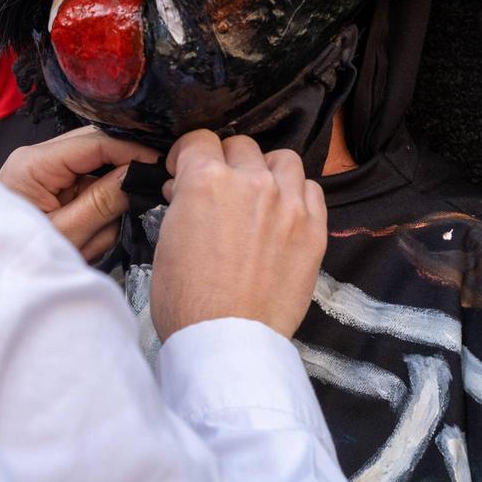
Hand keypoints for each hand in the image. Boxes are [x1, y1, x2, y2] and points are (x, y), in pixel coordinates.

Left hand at [0, 126, 160, 261]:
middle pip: (97, 150)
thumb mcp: (66, 234)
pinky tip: (84, 241)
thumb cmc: (20, 259)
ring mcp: (47, 174)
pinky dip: (96, 217)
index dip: (131, 149)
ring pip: (98, 174)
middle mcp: (39, 160)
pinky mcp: (54, 190)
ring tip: (88, 243)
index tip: (161, 163)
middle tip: (132, 207)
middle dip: (117, 183)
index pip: (95, 141)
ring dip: (105, 209)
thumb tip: (138, 173)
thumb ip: (103, 201)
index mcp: (34, 163)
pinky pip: (90, 191)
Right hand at [150, 131, 327, 341]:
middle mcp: (252, 183)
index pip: (199, 140)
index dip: (188, 154)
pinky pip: (312, 190)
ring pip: (283, 160)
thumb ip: (183, 203)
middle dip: (225, 162)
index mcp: (207, 181)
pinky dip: (297, 194)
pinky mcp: (315, 229)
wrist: (228, 341)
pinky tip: (284, 212)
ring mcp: (289, 204)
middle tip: (219, 188)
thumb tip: (186, 189)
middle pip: (241, 146)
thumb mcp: (166, 241)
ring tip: (257, 194)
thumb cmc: (187, 300)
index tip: (185, 169)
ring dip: (266, 170)